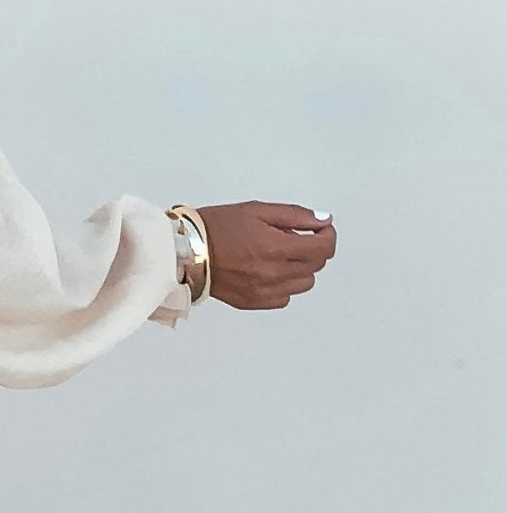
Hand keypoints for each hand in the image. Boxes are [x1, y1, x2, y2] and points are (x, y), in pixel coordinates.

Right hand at [195, 202, 334, 309]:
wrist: (184, 251)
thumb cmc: (215, 227)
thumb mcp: (257, 210)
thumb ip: (294, 216)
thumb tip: (322, 221)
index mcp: (275, 247)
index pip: (324, 248)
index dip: (328, 235)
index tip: (321, 228)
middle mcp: (273, 273)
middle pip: (317, 265)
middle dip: (313, 248)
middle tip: (294, 237)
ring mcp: (265, 291)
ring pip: (304, 283)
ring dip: (299, 267)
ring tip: (277, 254)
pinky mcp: (255, 302)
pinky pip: (285, 297)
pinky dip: (283, 284)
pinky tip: (266, 270)